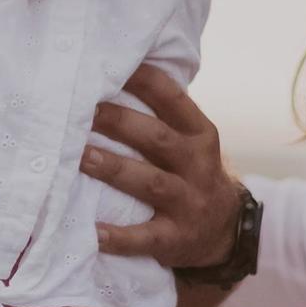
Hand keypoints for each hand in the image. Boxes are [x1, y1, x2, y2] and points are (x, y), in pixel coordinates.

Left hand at [83, 64, 248, 267]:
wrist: (224, 233)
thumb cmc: (190, 175)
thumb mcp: (191, 143)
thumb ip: (162, 116)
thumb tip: (110, 76)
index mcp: (200, 135)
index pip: (173, 100)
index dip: (144, 81)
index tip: (110, 66)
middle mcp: (198, 166)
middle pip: (157, 139)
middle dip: (119, 122)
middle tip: (82, 111)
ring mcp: (189, 204)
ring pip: (151, 183)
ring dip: (114, 168)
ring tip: (80, 157)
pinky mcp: (176, 240)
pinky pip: (146, 238)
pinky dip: (119, 236)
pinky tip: (94, 232)